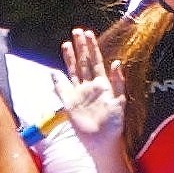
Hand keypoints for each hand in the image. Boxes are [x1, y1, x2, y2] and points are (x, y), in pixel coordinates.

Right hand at [54, 28, 126, 150]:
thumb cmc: (114, 124)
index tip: (88, 33)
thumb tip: (116, 62)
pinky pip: (62, 90)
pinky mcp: (70, 104)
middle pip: (83, 62)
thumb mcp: (119, 101)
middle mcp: (90, 86)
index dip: (92, 47)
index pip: (96, 61)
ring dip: (70, 58)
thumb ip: (118, 82)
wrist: (102, 141)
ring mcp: (79, 94)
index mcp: (103, 84)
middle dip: (80, 47)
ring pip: (73, 72)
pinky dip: (57, 81)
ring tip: (66, 44)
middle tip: (76, 31)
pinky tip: (54, 72)